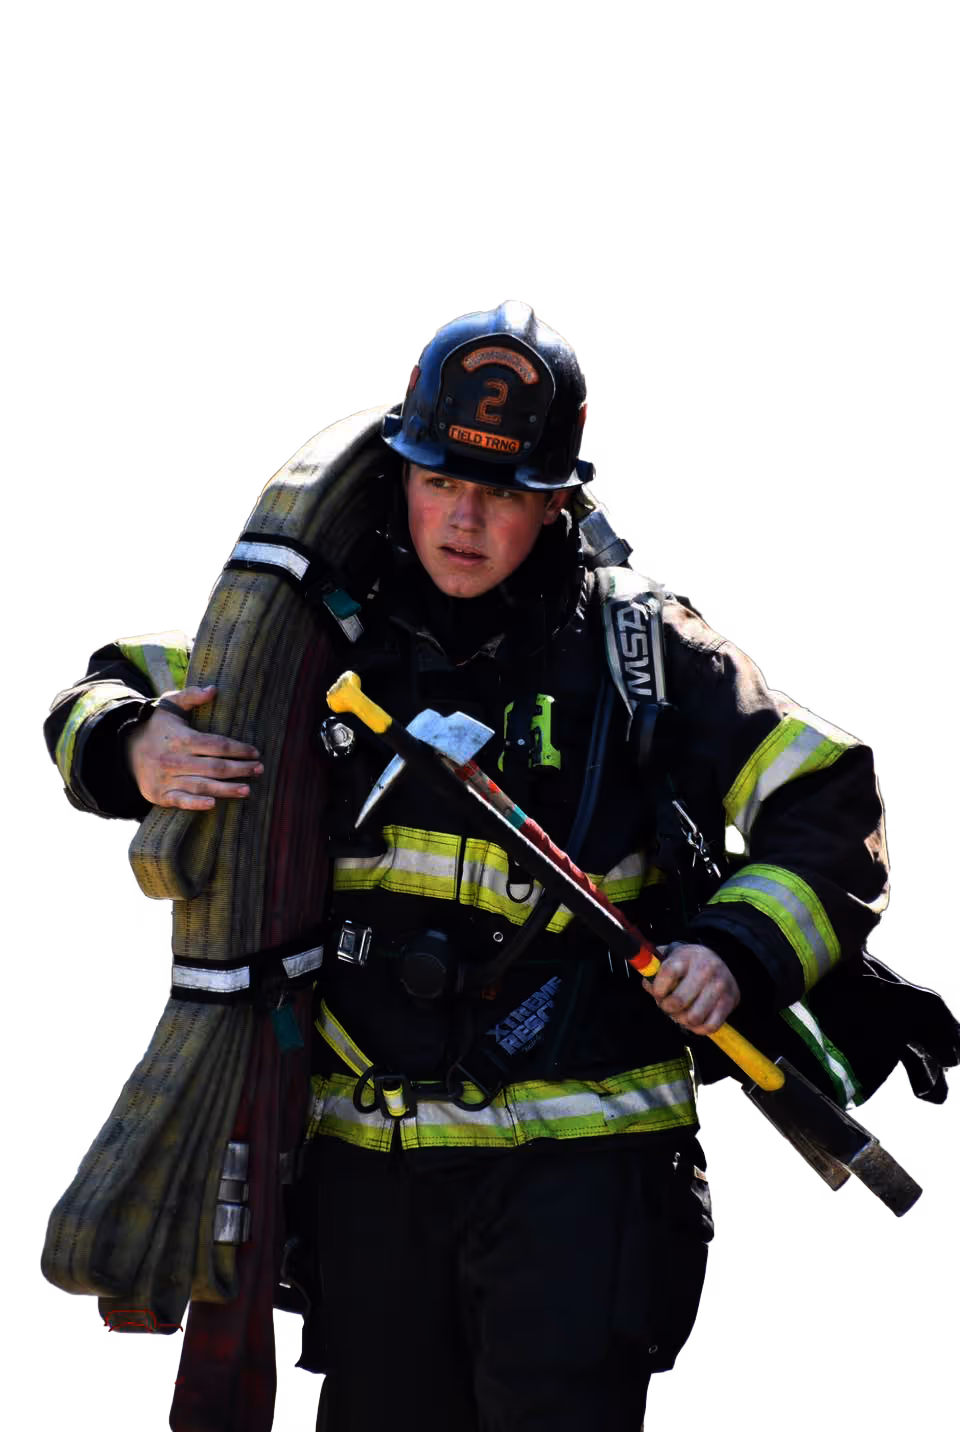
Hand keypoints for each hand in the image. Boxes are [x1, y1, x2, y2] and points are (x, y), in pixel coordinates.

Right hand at [127, 685, 262, 810]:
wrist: (124, 750)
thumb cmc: (156, 727)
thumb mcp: (169, 705)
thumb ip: (191, 696)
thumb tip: (214, 689)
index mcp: (181, 738)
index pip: (216, 745)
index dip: (238, 749)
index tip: (255, 752)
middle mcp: (174, 760)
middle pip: (214, 767)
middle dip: (240, 769)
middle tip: (259, 769)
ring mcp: (167, 779)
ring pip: (202, 786)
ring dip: (227, 789)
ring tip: (247, 789)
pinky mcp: (161, 794)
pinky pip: (181, 801)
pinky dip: (196, 804)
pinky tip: (214, 804)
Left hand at [645, 942, 740, 1035]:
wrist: (719, 961)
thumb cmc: (688, 963)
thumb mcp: (671, 957)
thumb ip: (655, 970)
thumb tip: (650, 986)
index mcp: (688, 956)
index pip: (668, 974)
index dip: (657, 989)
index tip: (658, 993)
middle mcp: (706, 969)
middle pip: (679, 1001)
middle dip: (667, 1008)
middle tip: (667, 1005)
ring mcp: (720, 986)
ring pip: (693, 1017)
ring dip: (681, 1020)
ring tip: (679, 1013)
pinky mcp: (729, 1002)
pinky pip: (710, 1026)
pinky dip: (697, 1029)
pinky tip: (692, 1020)